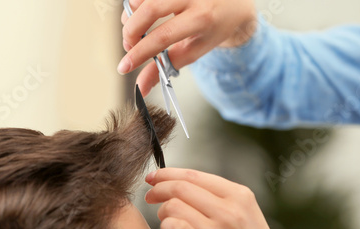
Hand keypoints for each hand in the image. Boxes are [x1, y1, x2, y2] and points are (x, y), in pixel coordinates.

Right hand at [119, 0, 256, 95]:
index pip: (164, 36)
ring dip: (130, 15)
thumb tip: (140, 89)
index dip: (139, 52)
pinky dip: (137, 3)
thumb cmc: (214, 27)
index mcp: (203, 18)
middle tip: (129, 45)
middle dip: (131, 31)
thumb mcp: (194, 51)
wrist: (235, 1)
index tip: (124, 66)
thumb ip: (165, 68)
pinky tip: (141, 13)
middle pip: (150, 9)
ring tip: (134, 29)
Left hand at [145, 168, 340, 228]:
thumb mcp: (244, 215)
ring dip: (162, 212)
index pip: (193, 175)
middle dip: (158, 189)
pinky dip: (167, 228)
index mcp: (239, 195)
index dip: (167, 173)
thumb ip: (215, 201)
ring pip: (174, 206)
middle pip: (180, 187)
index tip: (153, 177)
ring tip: (167, 221)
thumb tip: (177, 191)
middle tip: (150, 196)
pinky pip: (175, 228)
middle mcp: (229, 209)